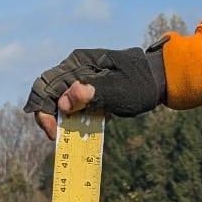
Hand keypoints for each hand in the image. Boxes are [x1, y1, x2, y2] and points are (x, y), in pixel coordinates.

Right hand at [24, 47, 166, 139]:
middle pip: (48, 94)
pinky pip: (72, 104)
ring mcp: (80, 79)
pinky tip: (93, 122)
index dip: (43, 111)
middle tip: (61, 137)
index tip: (54, 132)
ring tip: (80, 131)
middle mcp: (74, 69)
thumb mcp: (119, 91)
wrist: (158, 79)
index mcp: (78, 63)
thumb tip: (63, 101)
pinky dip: (76, 118)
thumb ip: (92, 94)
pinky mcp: (87, 89)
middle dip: (50, 118)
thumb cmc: (141, 83)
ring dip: (64, 119)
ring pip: (58, 101)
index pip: (46, 86)